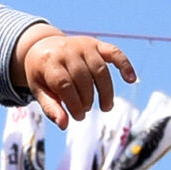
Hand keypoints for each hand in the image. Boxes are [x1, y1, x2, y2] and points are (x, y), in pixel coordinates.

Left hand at [13, 28, 136, 127]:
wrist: (43, 47)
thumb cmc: (42, 74)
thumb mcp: (39, 90)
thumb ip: (50, 107)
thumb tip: (63, 125)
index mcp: (49, 61)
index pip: (65, 84)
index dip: (74, 103)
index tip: (78, 117)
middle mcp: (67, 50)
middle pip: (83, 78)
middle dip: (87, 99)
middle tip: (85, 111)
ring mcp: (83, 45)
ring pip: (100, 70)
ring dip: (106, 92)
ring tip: (105, 107)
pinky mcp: (96, 44)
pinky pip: (115, 53)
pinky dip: (125, 65)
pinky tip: (131, 79)